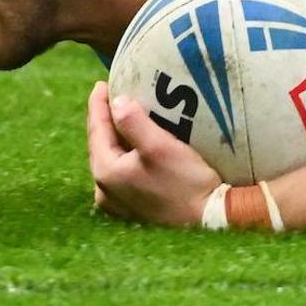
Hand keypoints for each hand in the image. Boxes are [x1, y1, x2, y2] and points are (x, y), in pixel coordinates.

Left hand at [86, 80, 221, 227]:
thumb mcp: (160, 147)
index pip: (96, 130)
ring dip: (118, 140)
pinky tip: (138, 151)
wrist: (209, 221)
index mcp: (106, 172)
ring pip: (112, 161)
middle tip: (115, 98)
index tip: (102, 84)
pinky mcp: (132, 210)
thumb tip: (116, 101)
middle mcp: (105, 191)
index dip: (98, 105)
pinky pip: (123, 175)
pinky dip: (127, 157)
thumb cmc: (186, 183)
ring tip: (127, 121)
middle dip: (107, 121)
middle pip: (102, 146)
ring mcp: (117, 204)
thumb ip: (134, 122)